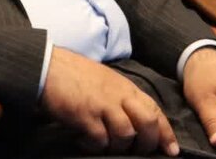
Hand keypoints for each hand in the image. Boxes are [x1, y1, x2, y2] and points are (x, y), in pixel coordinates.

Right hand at [41, 47, 179, 155]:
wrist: (44, 65)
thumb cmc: (72, 73)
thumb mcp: (104, 79)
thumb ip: (120, 95)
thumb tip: (134, 119)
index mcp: (124, 86)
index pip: (154, 110)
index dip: (165, 132)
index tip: (170, 149)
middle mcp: (117, 94)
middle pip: (146, 123)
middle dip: (147, 143)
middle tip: (137, 152)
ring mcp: (101, 105)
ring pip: (125, 135)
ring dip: (118, 147)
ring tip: (104, 145)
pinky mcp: (84, 115)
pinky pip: (100, 140)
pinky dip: (95, 147)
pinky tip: (85, 142)